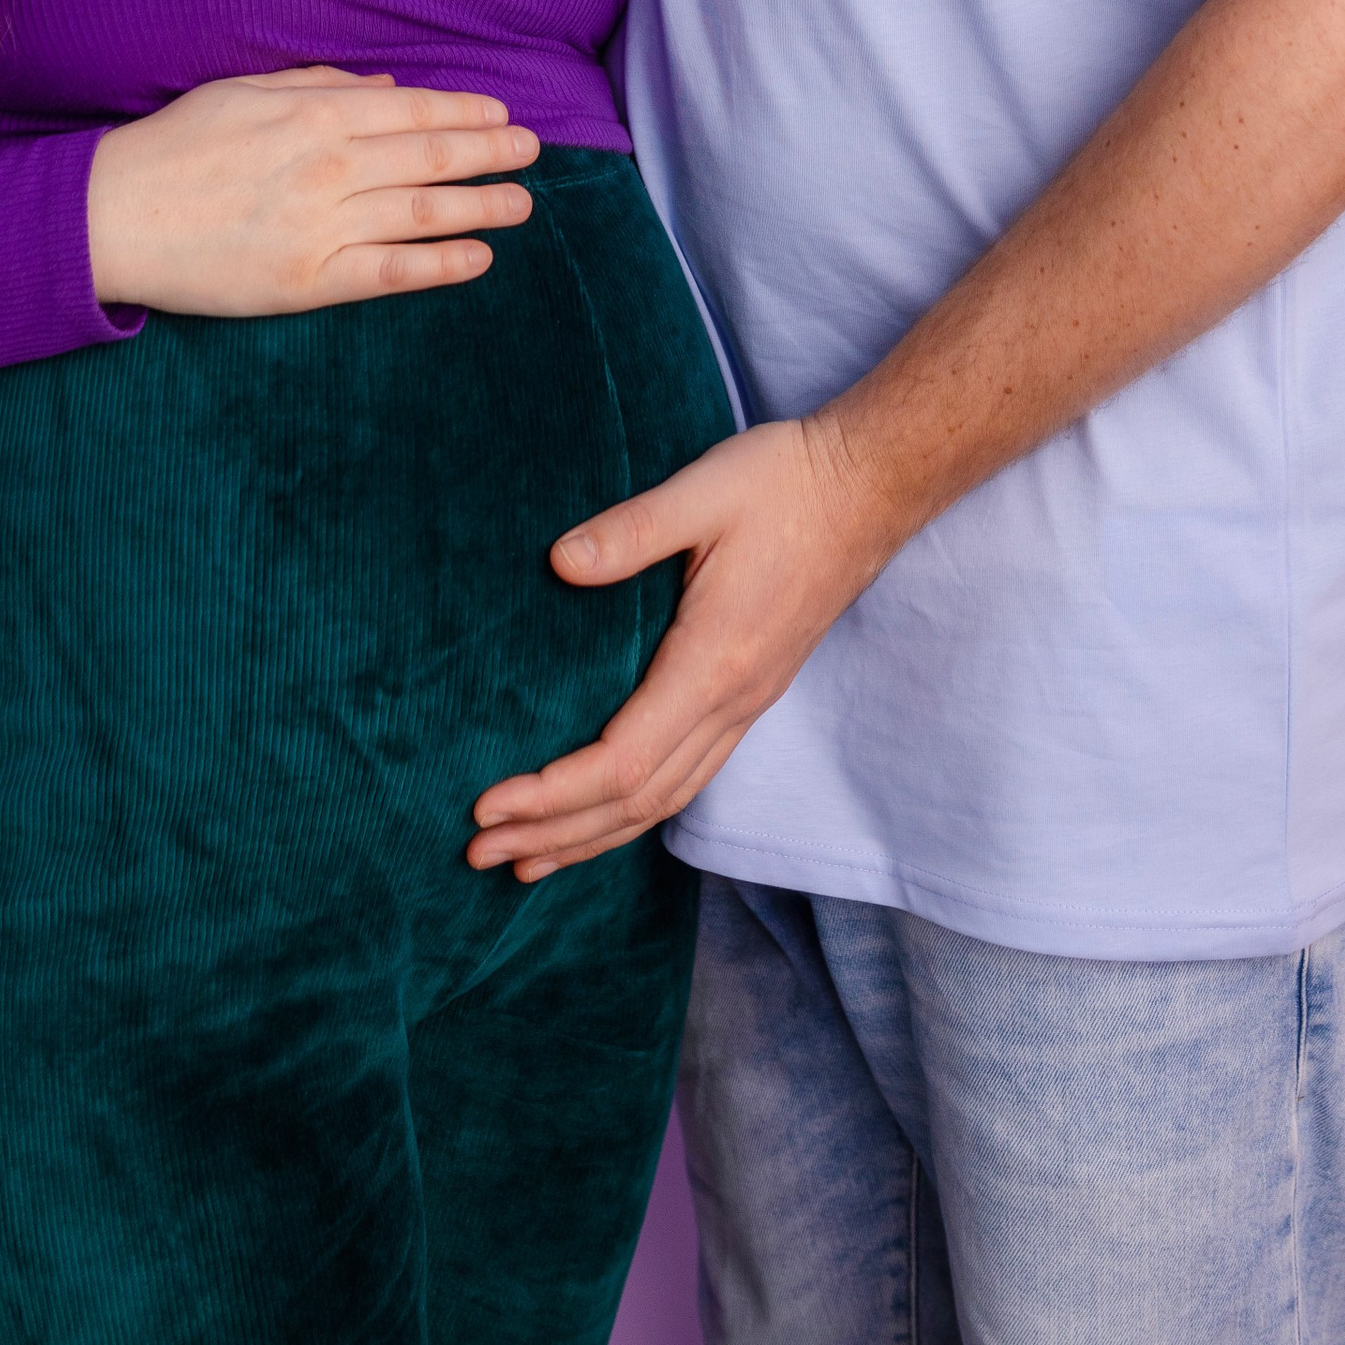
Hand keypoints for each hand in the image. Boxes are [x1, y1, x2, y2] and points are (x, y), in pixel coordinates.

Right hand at [86, 65, 536, 317]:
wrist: (115, 215)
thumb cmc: (176, 144)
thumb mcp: (245, 89)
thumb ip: (320, 82)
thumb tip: (387, 84)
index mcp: (315, 113)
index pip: (412, 110)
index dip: (464, 114)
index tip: (501, 115)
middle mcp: (331, 165)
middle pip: (431, 157)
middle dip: (490, 153)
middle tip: (533, 151)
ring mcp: (324, 226)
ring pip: (423, 212)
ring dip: (482, 206)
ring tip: (523, 203)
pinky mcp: (309, 281)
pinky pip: (391, 272)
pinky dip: (440, 264)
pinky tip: (478, 259)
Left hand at [467, 412, 901, 880]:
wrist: (866, 488)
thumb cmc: (783, 483)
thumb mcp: (701, 491)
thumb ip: (629, 531)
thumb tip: (558, 562)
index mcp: (713, 663)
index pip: (621, 762)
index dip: (550, 796)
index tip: (487, 807)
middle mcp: (733, 701)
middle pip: (635, 801)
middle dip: (554, 834)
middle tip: (478, 852)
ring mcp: (747, 703)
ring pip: (665, 801)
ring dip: (592, 836)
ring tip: (528, 861)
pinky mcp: (752, 693)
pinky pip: (687, 777)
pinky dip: (635, 812)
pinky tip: (604, 815)